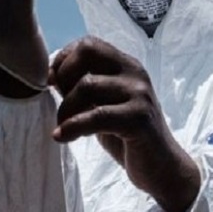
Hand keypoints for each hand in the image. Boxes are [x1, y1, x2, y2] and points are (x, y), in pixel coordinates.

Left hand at [49, 36, 200, 211]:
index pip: (89, 44)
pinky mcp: (139, 119)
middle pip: (87, 52)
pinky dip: (72, 127)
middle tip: (60, 102)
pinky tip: (62, 137)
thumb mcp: (104, 105)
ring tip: (63, 127)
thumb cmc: (128, 136)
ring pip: (86, 85)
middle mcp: (135, 73)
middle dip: (63, 75)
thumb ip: (84, 88)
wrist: (161, 167)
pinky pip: (96, 116)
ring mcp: (140, 94)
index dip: (63, 60)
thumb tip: (51, 74)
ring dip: (65, 109)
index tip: (53, 84)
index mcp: (127, 66)